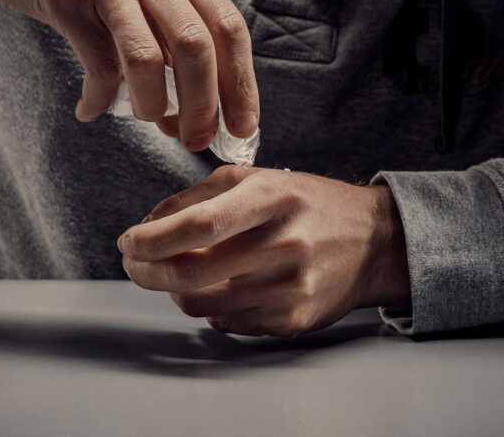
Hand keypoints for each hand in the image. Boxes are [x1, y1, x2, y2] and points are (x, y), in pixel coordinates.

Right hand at [0, 0, 258, 149]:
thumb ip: (164, 22)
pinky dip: (99, 98)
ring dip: (153, 104)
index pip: (229, 27)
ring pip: (150, 59)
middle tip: (196, 139)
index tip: (243, 126)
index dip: (241, 83)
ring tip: (147, 120)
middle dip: (204, 106)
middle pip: (198, 48)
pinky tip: (91, 108)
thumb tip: (187, 99)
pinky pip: (96, 63)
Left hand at [118, 166, 410, 336]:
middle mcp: (284, 243)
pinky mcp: (293, 320)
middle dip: (146, 271)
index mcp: (272, 198)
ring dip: (173, 290)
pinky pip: (227, 323)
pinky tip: (217, 287)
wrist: (375, 241)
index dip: (151, 238)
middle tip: (133, 263)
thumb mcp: (257, 179)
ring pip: (201, 304)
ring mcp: (290, 288)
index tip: (128, 242)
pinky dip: (209, 307)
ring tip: (173, 273)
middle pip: (191, 272)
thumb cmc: (307, 203)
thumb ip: (197, 196)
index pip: (197, 224)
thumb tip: (147, 226)